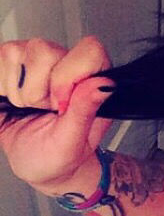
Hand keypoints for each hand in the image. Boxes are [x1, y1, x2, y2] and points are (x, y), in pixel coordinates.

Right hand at [0, 36, 114, 191]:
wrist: (34, 165)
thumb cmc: (59, 156)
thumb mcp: (71, 143)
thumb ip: (85, 112)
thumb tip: (103, 84)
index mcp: (92, 80)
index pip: (90, 51)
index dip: (69, 77)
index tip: (60, 106)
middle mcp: (66, 63)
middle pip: (44, 50)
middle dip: (37, 90)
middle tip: (42, 111)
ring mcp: (35, 60)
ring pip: (14, 53)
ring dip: (15, 91)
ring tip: (26, 108)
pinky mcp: (8, 63)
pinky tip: (10, 102)